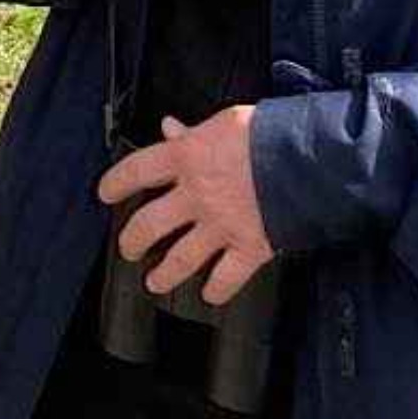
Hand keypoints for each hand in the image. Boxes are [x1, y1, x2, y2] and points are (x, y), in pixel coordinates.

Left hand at [99, 105, 275, 306]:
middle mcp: (196, 196)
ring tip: (154, 283)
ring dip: (165, 274)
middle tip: (129, 248)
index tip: (105, 193)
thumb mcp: (224, 122)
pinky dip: (218, 290)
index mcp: (185, 159)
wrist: (312, 158)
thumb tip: (169, 128)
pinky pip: (228, 277)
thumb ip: (193, 133)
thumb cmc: (270, 133)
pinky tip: (210, 296)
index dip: (115, 183)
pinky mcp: (250, 247)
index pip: (135, 171)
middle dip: (133, 240)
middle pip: (148, 224)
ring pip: (181, 258)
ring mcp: (220, 225)